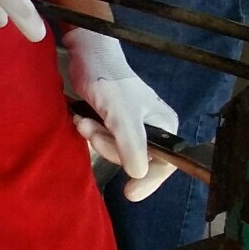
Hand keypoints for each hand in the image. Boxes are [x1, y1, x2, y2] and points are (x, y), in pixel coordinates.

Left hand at [66, 28, 179, 200]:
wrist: (86, 56)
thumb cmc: (108, 80)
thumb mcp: (120, 114)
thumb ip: (130, 143)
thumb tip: (139, 174)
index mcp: (165, 126)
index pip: (164, 163)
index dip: (149, 180)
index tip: (130, 193)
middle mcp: (152, 129)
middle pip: (132, 159)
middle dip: (107, 146)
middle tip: (91, 127)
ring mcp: (132, 128)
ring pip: (114, 151)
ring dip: (96, 138)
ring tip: (84, 120)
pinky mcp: (112, 124)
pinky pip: (103, 141)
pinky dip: (91, 133)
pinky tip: (82, 119)